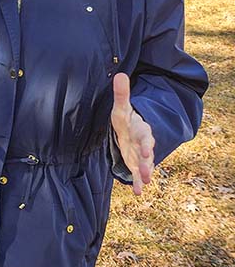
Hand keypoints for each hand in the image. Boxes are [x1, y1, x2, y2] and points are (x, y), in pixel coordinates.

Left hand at [111, 73, 155, 195]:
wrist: (131, 130)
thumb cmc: (125, 119)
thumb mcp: (122, 107)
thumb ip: (121, 94)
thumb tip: (120, 75)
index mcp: (141, 129)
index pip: (145, 136)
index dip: (146, 143)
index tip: (146, 151)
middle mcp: (143, 144)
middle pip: (147, 153)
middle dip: (147, 161)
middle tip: (147, 171)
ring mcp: (140, 155)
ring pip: (145, 165)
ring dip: (145, 173)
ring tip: (145, 182)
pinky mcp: (135, 164)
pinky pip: (138, 174)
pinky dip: (138, 183)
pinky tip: (138, 192)